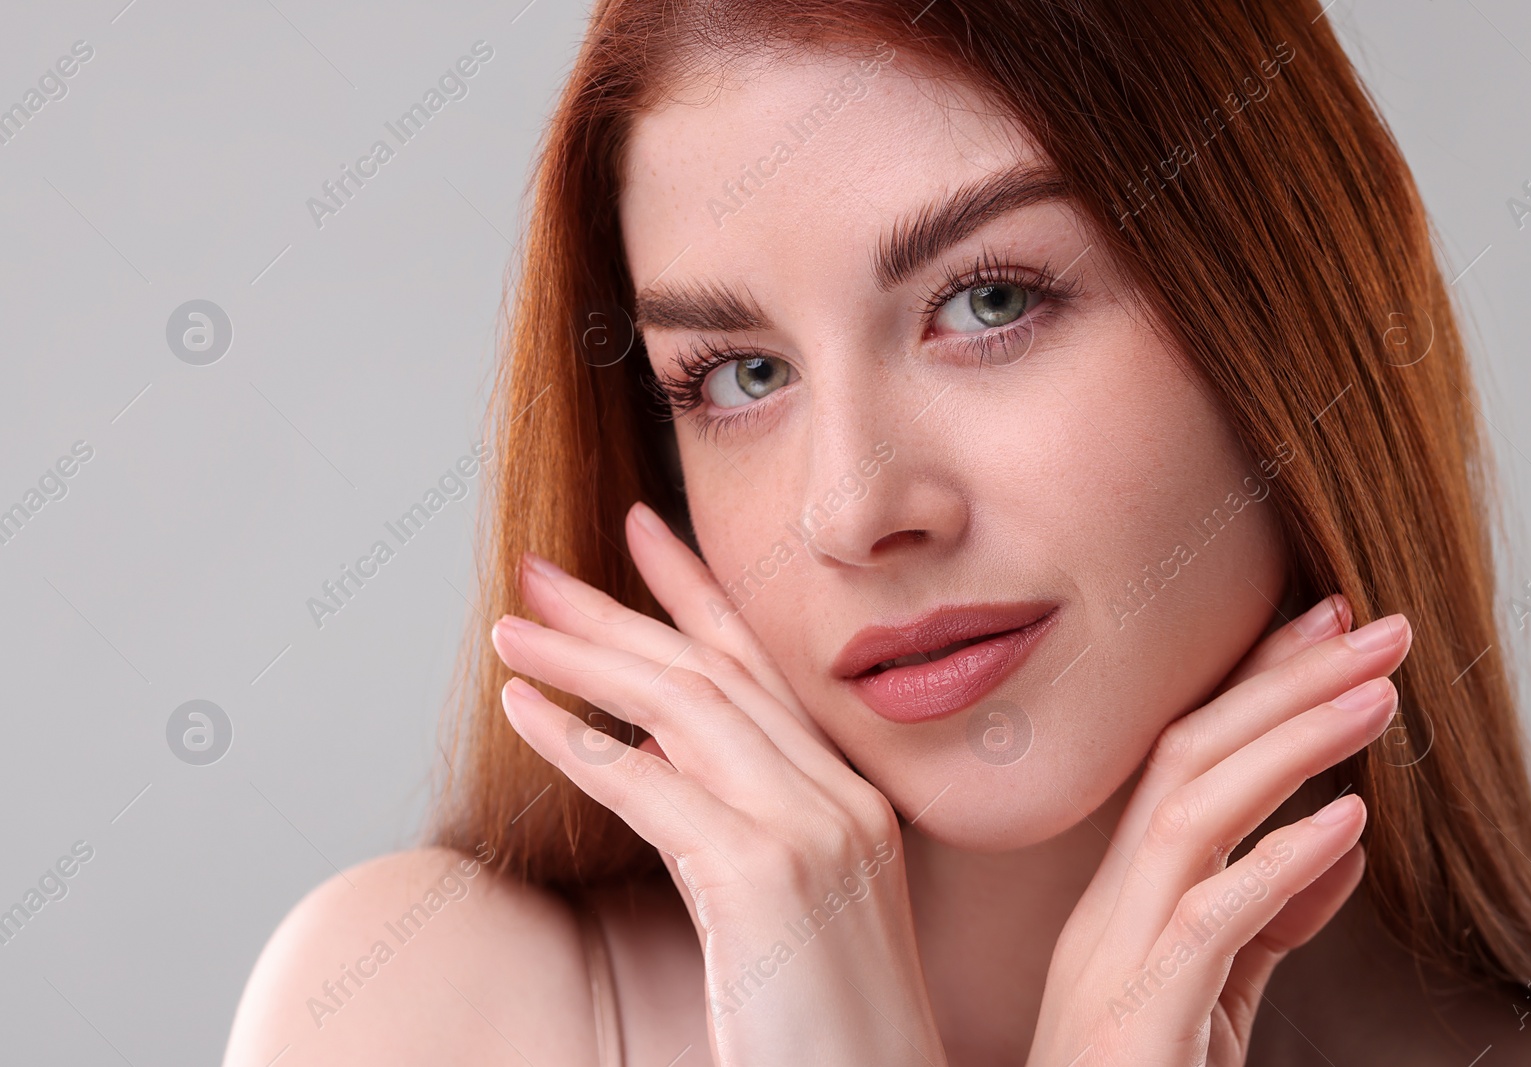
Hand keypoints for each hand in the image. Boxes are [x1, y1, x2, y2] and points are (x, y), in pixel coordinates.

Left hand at [490, 501, 946, 1066]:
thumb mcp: (788, 907)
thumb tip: (648, 757)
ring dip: (584, 660)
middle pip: (712, 674)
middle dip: (618, 613)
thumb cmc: (827, 1031)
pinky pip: (650, 786)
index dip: (697, 591)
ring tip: (511, 631)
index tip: (642, 531)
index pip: (763, 669)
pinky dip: (576, 742)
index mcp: (854, 798)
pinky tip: (522, 710)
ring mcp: (813, 831)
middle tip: (538, 572)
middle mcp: (842, 797)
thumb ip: (732, 821)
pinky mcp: (767, 878)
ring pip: (681, 709)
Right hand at [1024, 594, 1410, 1065]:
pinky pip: (1210, 923)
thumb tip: (1337, 836)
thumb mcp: (1218, 993)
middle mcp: (1108, 907)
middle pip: (1186, 761)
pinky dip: (1278, 865)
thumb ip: (1269, 915)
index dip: (1254, 687)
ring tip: (1376, 695)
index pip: (1183, 763)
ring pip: (1191, 814)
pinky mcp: (1141, 1014)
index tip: (1321, 629)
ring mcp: (1116, 955)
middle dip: (1282, 682)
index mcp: (1122, 897)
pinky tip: (1342, 823)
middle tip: (1372, 625)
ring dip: (1290, 744)